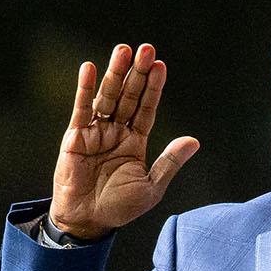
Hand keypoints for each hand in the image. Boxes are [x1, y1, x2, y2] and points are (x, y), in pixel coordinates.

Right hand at [50, 42, 199, 238]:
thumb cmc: (119, 207)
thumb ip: (169, 162)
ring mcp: (96, 132)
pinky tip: (90, 68)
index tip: (161, 67)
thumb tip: (194, 141)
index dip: (153, 88)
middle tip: (146, 49)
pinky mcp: (76, 136)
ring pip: (107, 97)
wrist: (88, 221)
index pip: (146, 108)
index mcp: (135, 141)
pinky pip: (82, 108)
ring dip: (115, 73)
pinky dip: (85, 89)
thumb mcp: (151, 186)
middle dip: (137, 73)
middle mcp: (116, 132)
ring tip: (123, 51)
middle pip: (128, 96)